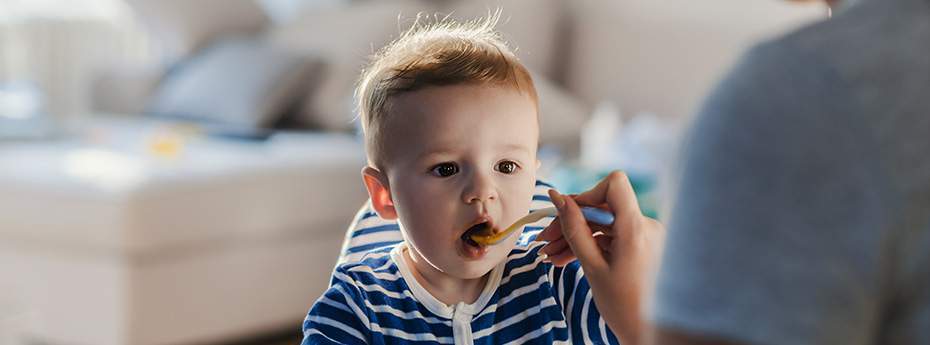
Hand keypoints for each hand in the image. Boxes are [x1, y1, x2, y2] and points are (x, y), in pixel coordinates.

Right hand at [536, 171, 664, 344]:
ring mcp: (647, 236)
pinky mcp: (644, 247)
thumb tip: (558, 198)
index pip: (614, 184)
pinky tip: (567, 259)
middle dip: (571, 222)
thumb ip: (574, 229)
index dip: (587, 194)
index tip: (566, 213)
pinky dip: (591, 246)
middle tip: (544, 241)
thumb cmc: (626, 307)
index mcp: (636, 228)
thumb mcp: (592, 267)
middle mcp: (646, 227)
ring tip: (550, 256)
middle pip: (603, 207)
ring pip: (604, 224)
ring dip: (576, 237)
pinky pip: (612, 237)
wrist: (653, 335)